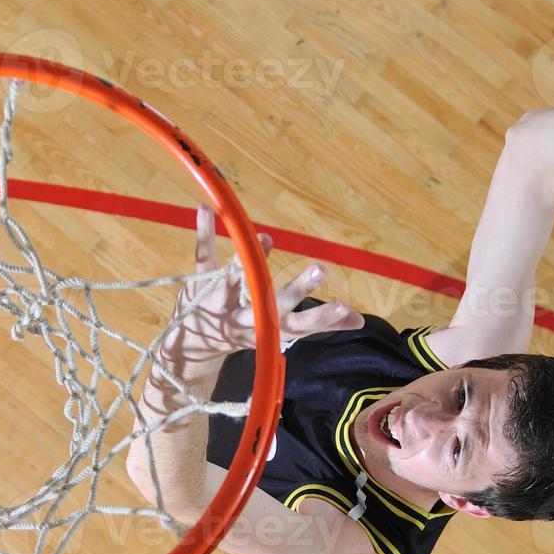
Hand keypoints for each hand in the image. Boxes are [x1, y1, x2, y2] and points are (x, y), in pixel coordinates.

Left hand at [159, 204, 365, 368]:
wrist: (194, 344)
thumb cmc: (249, 330)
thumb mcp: (282, 331)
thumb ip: (320, 323)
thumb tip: (359, 319)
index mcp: (271, 328)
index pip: (302, 325)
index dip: (323, 318)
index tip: (346, 307)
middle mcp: (249, 316)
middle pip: (275, 304)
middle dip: (298, 289)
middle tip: (321, 269)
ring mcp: (223, 299)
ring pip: (239, 279)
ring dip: (253, 260)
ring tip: (268, 238)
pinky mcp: (201, 282)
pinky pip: (204, 256)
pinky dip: (205, 233)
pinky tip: (207, 209)